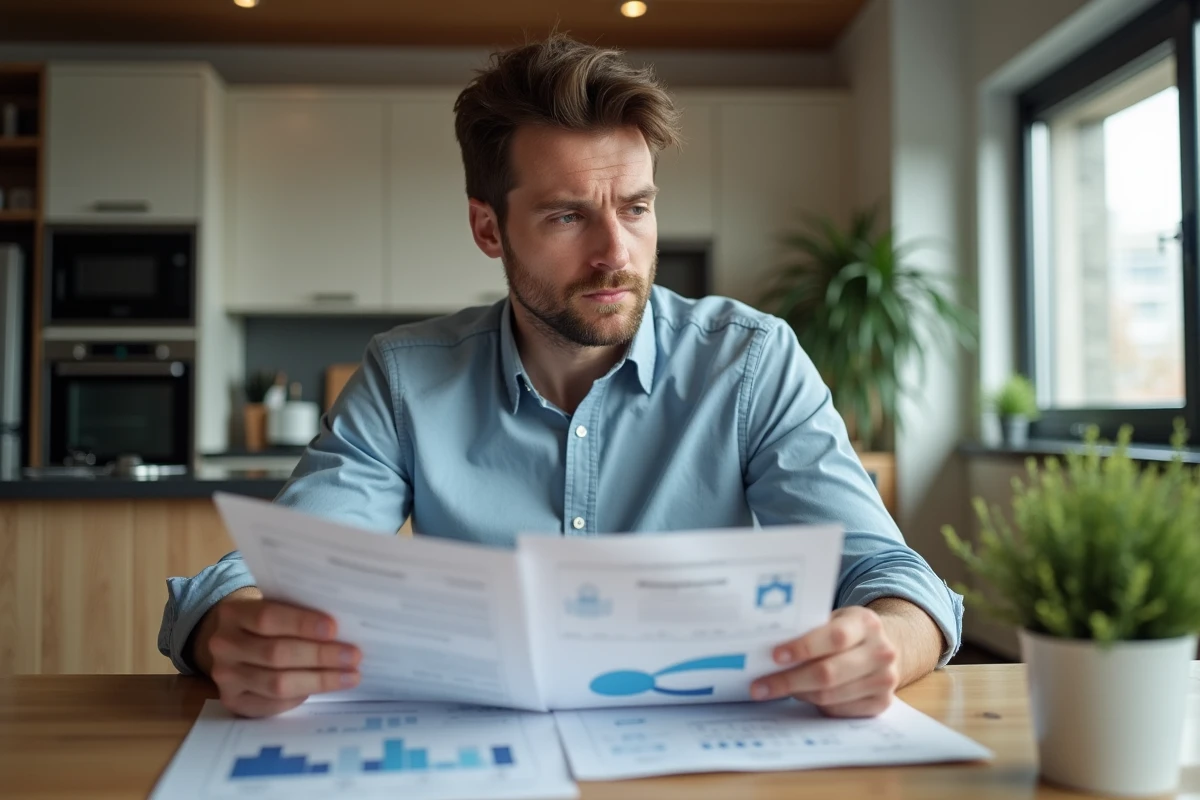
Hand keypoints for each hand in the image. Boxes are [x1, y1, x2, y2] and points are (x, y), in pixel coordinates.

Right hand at [194, 589, 361, 716]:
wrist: (233, 643)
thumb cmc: (267, 622)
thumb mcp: (274, 606)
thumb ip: (298, 610)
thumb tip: (345, 624)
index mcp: (233, 613)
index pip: (268, 618)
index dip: (302, 623)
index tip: (334, 628)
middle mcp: (223, 645)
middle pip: (276, 653)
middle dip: (320, 656)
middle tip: (354, 656)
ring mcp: (225, 676)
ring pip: (277, 683)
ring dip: (319, 680)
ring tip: (350, 676)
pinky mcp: (233, 701)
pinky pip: (272, 703)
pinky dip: (301, 696)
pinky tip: (323, 689)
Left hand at [750, 605, 899, 716]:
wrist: (882, 649)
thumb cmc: (845, 632)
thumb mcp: (834, 619)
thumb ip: (809, 629)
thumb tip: (765, 646)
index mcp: (866, 623)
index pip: (835, 637)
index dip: (803, 647)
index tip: (775, 656)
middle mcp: (881, 652)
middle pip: (829, 673)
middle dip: (789, 680)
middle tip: (759, 686)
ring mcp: (885, 681)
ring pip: (830, 696)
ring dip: (798, 694)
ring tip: (773, 690)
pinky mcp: (882, 704)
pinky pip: (838, 711)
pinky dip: (815, 705)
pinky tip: (801, 696)